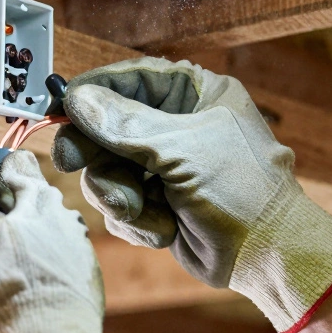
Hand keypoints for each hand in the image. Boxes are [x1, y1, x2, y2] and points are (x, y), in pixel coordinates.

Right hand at [53, 57, 331, 332]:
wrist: (269, 254)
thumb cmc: (241, 191)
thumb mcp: (181, 151)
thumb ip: (126, 125)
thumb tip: (79, 98)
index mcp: (196, 94)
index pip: (132, 79)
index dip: (94, 91)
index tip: (62, 105)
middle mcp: (178, 125)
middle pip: (109, 126)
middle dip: (97, 153)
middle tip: (70, 161)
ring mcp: (165, 165)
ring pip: (108, 169)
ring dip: (119, 194)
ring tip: (141, 210)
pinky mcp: (158, 201)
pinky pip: (119, 203)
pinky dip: (136, 219)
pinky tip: (163, 229)